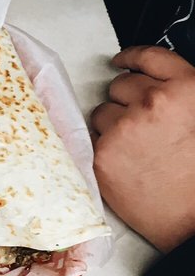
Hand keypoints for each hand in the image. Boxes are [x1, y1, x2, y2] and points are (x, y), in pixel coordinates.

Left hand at [91, 46, 194, 252]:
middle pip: (120, 85)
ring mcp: (124, 128)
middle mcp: (154, 102)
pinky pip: (89, 139)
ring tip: (134, 150)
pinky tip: (121, 162)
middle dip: (125, 101)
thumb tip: (150, 87)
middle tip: (138, 125)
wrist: (194, 218)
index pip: (149, 57)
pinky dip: (101, 148)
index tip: (121, 61)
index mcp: (187, 89)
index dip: (131, 58)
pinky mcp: (102, 154)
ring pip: (100, 112)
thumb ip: (176, 97)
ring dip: (110, 125)